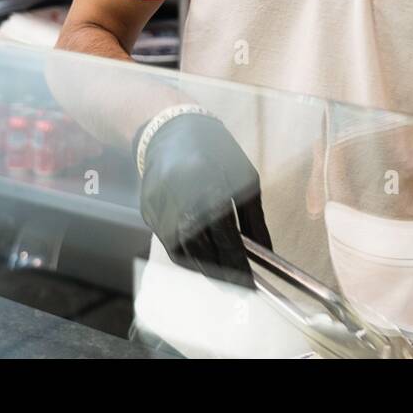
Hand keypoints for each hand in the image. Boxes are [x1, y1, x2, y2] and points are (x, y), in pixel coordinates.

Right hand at [138, 112, 271, 287]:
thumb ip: (253, 218)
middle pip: (200, 249)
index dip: (237, 265)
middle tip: (237, 285)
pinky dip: (185, 255)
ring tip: (222, 275)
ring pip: (180, 251)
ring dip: (203, 267)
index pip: (224, 238)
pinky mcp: (147, 210)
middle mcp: (180, 197)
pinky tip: (201, 259)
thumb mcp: (244, 177)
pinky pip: (166, 242)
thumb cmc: (213, 149)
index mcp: (209, 185)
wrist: (170, 128)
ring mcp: (159, 205)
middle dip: (220, 272)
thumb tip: (265, 252)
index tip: (249, 283)